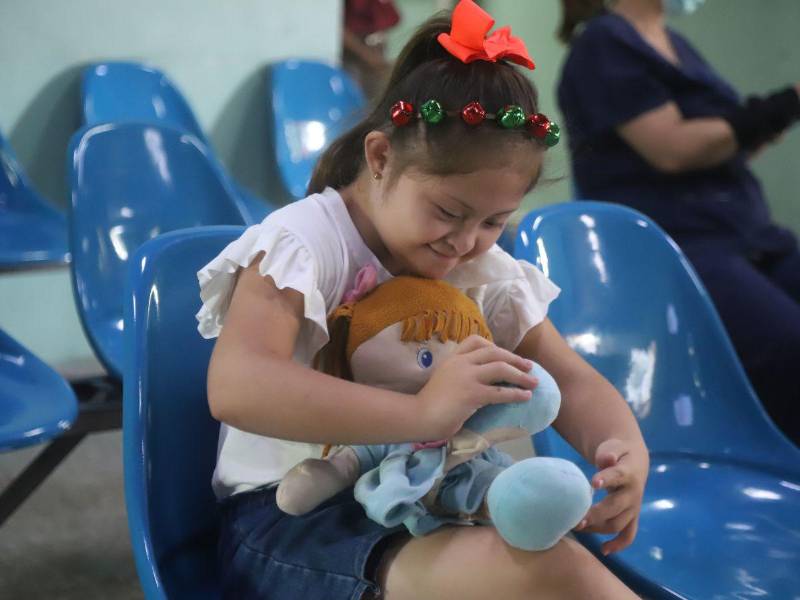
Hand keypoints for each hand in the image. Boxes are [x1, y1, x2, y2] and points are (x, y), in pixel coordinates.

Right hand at [416, 335, 537, 439]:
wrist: (418, 416)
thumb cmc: (430, 403)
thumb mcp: (444, 379)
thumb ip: (459, 374)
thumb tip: (481, 380)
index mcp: (453, 358)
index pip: (476, 340)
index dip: (495, 346)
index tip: (505, 356)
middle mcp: (461, 363)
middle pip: (495, 353)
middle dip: (515, 359)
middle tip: (529, 367)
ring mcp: (467, 377)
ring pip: (501, 369)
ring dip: (521, 375)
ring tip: (534, 383)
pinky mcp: (472, 394)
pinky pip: (500, 391)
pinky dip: (516, 394)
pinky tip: (525, 397)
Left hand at [574, 438, 648, 554]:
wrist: (635, 461)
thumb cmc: (617, 453)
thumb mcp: (613, 447)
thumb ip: (608, 453)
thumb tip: (606, 459)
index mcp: (629, 472)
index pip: (618, 476)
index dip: (607, 479)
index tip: (594, 483)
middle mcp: (633, 493)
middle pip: (615, 507)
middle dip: (595, 514)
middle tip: (575, 519)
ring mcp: (633, 507)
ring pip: (618, 523)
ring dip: (598, 528)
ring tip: (577, 527)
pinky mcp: (632, 517)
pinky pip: (629, 534)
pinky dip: (619, 544)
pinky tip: (604, 550)